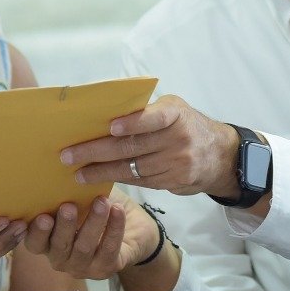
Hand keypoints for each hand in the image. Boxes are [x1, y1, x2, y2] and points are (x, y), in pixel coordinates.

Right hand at [24, 197, 156, 278]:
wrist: (133, 231)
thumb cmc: (97, 210)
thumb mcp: (80, 200)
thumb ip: (67, 193)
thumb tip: (63, 166)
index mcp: (48, 242)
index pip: (34, 243)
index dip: (34, 233)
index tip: (39, 217)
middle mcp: (61, 258)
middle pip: (58, 246)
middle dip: (64, 226)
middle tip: (68, 206)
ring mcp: (83, 266)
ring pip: (84, 247)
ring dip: (92, 223)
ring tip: (101, 202)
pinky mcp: (106, 268)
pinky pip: (109, 249)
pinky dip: (114, 228)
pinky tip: (118, 210)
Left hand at [60, 94, 240, 197]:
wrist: (221, 155)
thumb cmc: (185, 124)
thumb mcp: (174, 109)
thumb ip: (146, 111)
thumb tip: (104, 115)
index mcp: (176, 114)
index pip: (154, 118)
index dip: (133, 123)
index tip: (110, 127)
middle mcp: (178, 138)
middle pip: (133, 147)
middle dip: (96, 152)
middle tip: (68, 156)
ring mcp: (177, 162)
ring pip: (133, 168)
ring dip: (102, 172)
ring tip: (78, 173)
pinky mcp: (174, 181)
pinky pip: (141, 181)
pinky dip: (118, 180)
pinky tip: (100, 180)